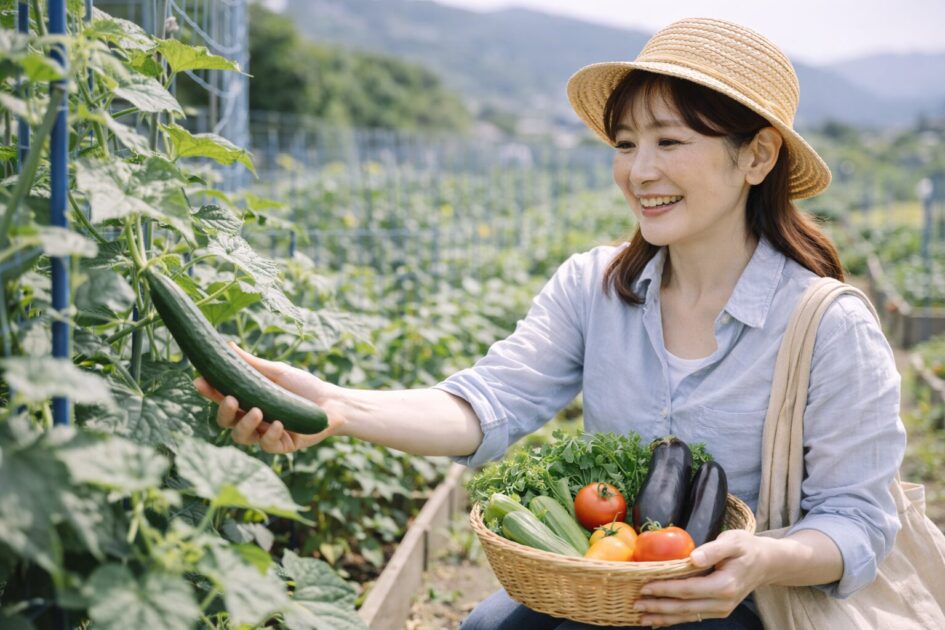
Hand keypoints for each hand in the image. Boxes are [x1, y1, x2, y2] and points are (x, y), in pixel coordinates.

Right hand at [193, 344, 345, 453]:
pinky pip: (268, 445)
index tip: (199, 380)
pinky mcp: (281, 446)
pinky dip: (271, 435)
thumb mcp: (277, 372)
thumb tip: (229, 345)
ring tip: (258, 411)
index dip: (209, 391)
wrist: (333, 403)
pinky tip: (279, 424)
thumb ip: (252, 364)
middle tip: (231, 399)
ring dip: (245, 424)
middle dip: (223, 411)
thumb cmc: (304, 387)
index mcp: (248, 400)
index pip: (222, 397)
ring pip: (241, 436)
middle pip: (225, 421)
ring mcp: (265, 434)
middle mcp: (252, 419)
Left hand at [632, 530, 771, 626]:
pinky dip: (674, 619)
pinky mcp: (717, 610)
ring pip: (687, 616)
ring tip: (641, 617)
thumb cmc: (747, 548)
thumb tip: (694, 557)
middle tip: (636, 605)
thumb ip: (714, 549)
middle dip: (658, 607)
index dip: (666, 590)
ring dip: (663, 617)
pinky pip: (693, 616)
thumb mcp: (733, 541)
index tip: (645, 587)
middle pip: (685, 607)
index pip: (689, 590)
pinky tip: (658, 620)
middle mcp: (723, 602)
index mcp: (725, 585)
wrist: (765, 563)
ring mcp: (721, 609)